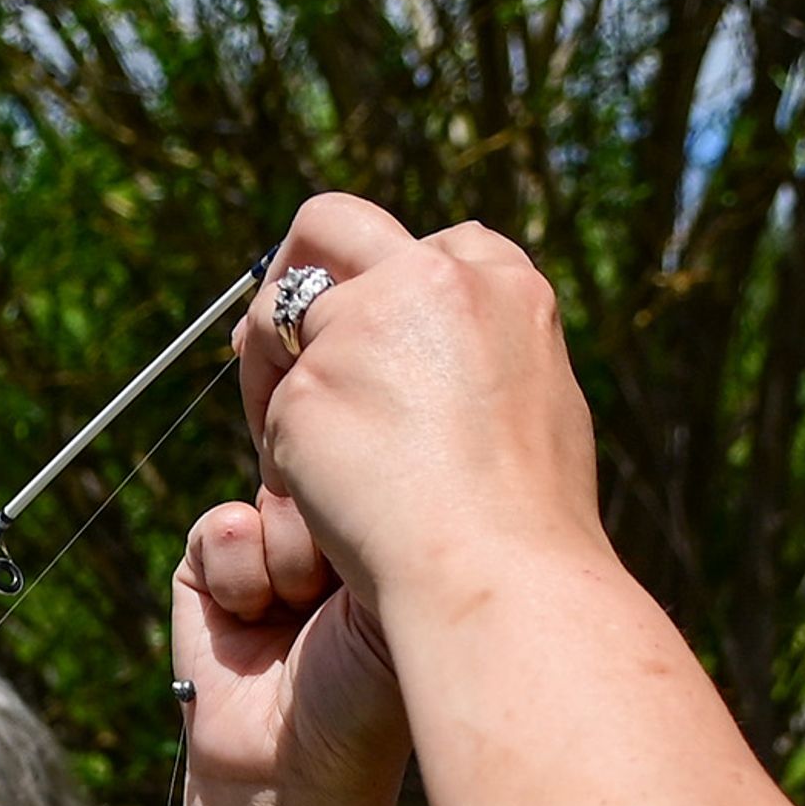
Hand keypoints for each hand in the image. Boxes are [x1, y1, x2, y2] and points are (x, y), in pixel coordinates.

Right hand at [174, 500, 409, 805]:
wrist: (293, 771)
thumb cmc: (364, 699)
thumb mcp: (400, 605)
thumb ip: (385, 524)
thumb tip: (352, 459)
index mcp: (383, 543)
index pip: (374, 474)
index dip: (369, 508)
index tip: (374, 570)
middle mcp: (326, 540)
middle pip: (318, 476)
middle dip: (326, 537)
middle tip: (335, 601)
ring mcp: (265, 551)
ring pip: (271, 498)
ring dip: (285, 565)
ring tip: (296, 618)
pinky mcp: (205, 570)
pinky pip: (220, 528)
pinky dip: (237, 576)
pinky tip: (251, 620)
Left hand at [236, 195, 610, 614]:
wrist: (503, 580)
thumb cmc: (530, 526)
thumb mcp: (534, 410)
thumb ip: (479, 359)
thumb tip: (432, 359)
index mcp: (500, 284)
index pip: (426, 243)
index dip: (380, 281)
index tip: (360, 329)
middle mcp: (431, 281)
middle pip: (330, 225)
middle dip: (292, 271)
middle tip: (270, 342)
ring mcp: (366, 326)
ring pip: (276, 319)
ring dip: (272, 377)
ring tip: (300, 459)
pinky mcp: (310, 387)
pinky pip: (270, 409)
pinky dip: (283, 455)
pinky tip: (321, 509)